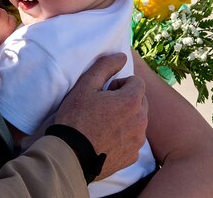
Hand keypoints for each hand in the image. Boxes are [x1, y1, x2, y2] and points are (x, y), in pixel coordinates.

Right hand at [54, 53, 147, 179]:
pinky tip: (106, 138)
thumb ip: (106, 66)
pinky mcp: (133, 156)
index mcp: (131, 101)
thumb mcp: (86, 85)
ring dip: (126, 118)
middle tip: (103, 106)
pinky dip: (124, 136)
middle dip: (125, 100)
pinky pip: (133, 139)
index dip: (120, 84)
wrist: (71, 155)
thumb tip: (121, 56)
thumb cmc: (76, 117)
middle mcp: (141, 121)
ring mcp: (138, 140)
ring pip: (138, 120)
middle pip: (140, 101)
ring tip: (103, 123)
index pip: (137, 82)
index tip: (105, 92)